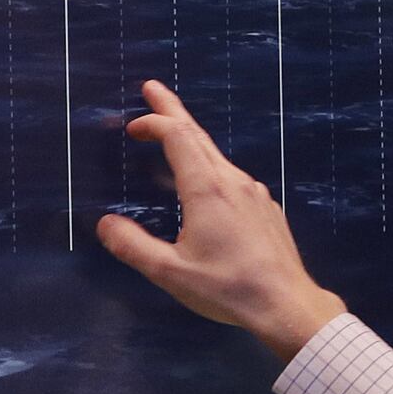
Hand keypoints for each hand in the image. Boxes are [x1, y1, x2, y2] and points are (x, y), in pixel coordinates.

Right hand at [95, 80, 346, 360]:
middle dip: (172, 110)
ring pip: (216, 155)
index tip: (133, 124)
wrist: (287, 304)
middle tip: (151, 89)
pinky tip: (203, 182)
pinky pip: (231, 176)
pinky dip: (208, 165)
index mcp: (207, 189)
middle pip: (198, 134)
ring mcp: (254, 193)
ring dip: (190, 139)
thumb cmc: (228, 288)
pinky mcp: (265, 208)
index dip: (154, 122)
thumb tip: (105, 224)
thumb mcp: (170, 272)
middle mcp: (233, 181)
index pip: (178, 136)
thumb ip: (133, 246)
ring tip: (172, 134)